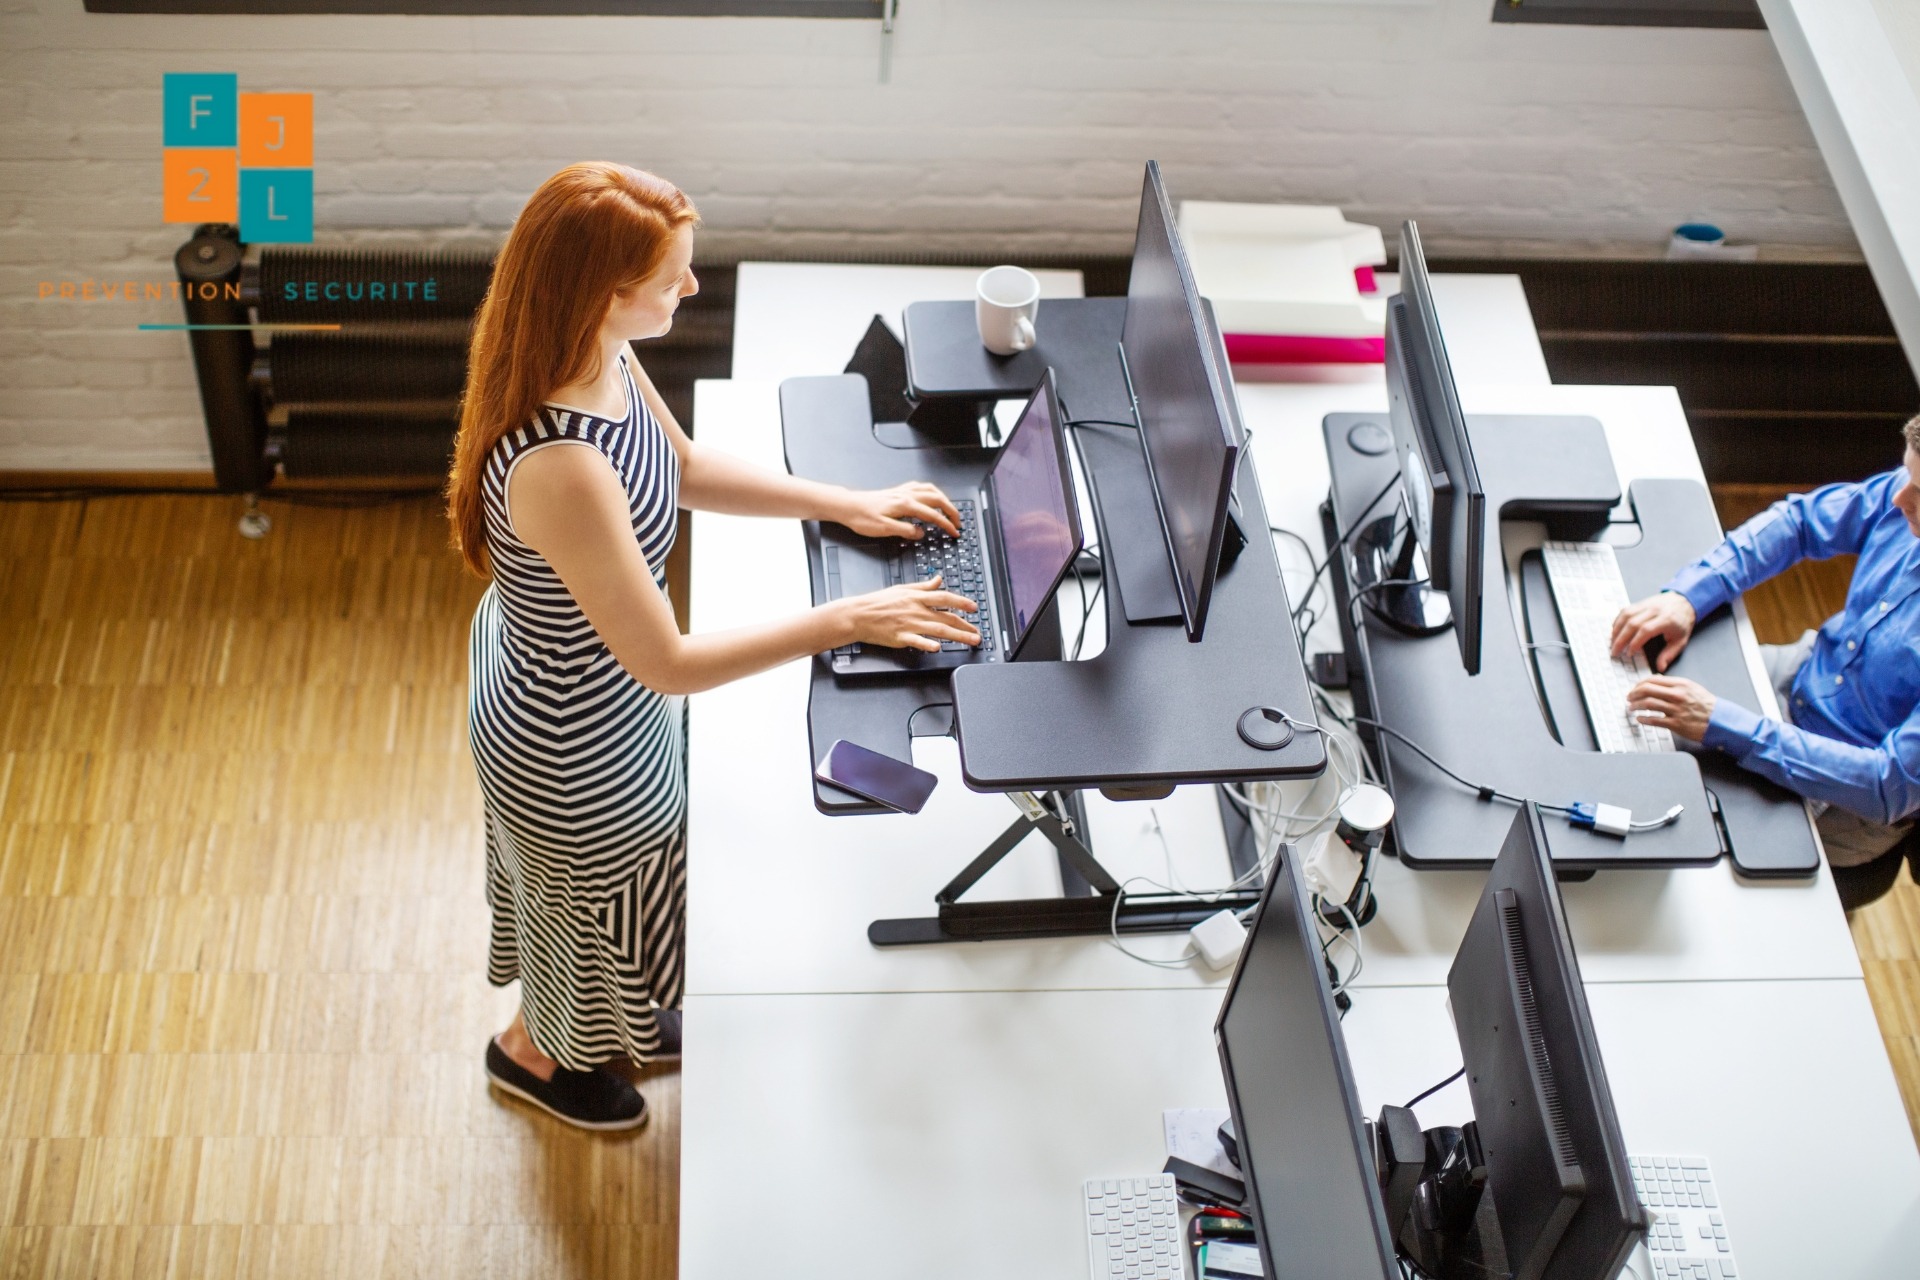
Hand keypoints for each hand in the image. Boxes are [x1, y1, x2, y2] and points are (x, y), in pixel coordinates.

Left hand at [832, 482, 961, 539]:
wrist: (847, 505)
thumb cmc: (862, 517)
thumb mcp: (883, 529)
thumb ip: (905, 531)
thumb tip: (921, 533)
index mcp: (905, 505)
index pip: (933, 515)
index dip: (946, 524)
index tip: (954, 532)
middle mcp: (906, 495)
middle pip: (937, 499)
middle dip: (951, 510)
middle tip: (958, 522)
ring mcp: (902, 491)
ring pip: (931, 490)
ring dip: (944, 499)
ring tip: (950, 509)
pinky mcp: (897, 491)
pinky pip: (921, 487)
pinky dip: (932, 491)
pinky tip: (931, 496)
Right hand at [836, 575, 979, 652]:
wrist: (858, 615)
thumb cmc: (878, 602)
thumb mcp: (902, 589)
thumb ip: (923, 586)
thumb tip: (938, 579)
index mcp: (917, 597)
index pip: (945, 597)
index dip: (962, 602)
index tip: (974, 608)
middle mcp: (916, 610)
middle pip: (946, 617)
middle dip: (965, 625)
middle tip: (978, 632)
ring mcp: (909, 624)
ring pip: (938, 630)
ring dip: (958, 636)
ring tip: (971, 641)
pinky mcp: (900, 637)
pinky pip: (917, 641)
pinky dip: (927, 644)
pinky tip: (938, 647)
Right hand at [1610, 590, 1695, 671]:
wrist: (1684, 602)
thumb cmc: (1682, 622)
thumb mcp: (1681, 641)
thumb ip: (1669, 654)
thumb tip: (1660, 667)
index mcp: (1667, 620)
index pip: (1646, 630)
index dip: (1635, 643)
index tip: (1629, 653)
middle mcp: (1655, 610)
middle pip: (1632, 623)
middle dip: (1621, 639)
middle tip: (1615, 651)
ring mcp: (1646, 605)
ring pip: (1626, 615)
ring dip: (1616, 630)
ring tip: (1612, 642)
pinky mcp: (1640, 603)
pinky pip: (1625, 610)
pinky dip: (1617, 621)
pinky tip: (1615, 631)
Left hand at [1624, 675, 1715, 741]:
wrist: (1719, 720)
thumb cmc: (1705, 704)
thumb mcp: (1691, 687)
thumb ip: (1674, 683)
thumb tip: (1657, 678)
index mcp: (1680, 684)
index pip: (1652, 680)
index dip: (1639, 684)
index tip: (1634, 689)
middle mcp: (1677, 695)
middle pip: (1647, 690)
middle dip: (1633, 694)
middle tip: (1629, 698)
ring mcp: (1676, 710)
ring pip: (1648, 704)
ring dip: (1635, 706)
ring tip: (1631, 708)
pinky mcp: (1676, 724)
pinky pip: (1654, 720)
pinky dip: (1643, 719)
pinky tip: (1639, 719)